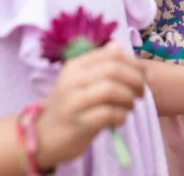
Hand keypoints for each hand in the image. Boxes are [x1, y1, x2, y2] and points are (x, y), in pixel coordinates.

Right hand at [34, 42, 145, 169]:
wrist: (42, 138)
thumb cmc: (69, 107)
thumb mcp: (80, 81)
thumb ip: (100, 64)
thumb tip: (118, 45)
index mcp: (75, 66)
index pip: (112, 55)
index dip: (133, 64)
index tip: (141, 75)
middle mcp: (72, 79)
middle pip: (113, 70)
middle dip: (135, 80)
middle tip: (141, 92)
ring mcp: (73, 101)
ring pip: (111, 90)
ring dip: (128, 98)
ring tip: (130, 106)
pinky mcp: (78, 123)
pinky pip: (108, 114)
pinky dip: (121, 115)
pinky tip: (120, 119)